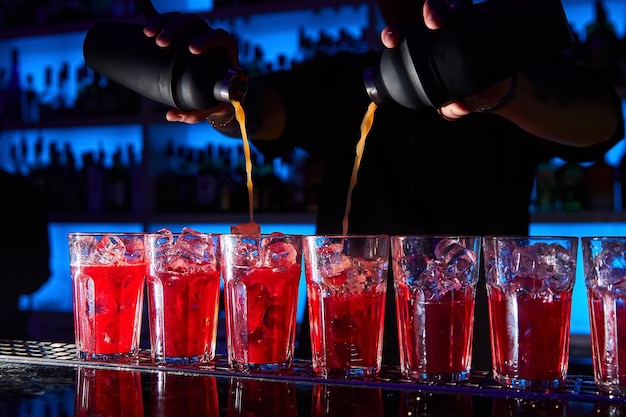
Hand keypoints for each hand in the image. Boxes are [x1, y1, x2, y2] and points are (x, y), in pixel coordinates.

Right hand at [143, 12, 238, 123]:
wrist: (216, 92)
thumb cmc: (216, 99)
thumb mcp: (209, 108)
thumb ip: (194, 114)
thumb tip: (169, 116)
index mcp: (225, 51)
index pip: (219, 37)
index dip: (207, 39)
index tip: (192, 49)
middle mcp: (210, 38)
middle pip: (195, 23)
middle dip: (177, 28)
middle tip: (161, 42)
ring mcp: (196, 33)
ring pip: (181, 19)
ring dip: (163, 22)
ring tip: (149, 34)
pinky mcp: (182, 34)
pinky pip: (170, 21)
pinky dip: (158, 22)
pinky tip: (146, 31)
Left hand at [380, 0, 512, 119]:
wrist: (494, 88)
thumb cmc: (463, 95)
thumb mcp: (454, 107)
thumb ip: (451, 111)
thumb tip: (460, 106)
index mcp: (419, 51)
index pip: (401, 37)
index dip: (392, 34)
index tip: (392, 41)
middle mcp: (435, 33)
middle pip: (422, 16)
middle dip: (420, 15)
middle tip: (431, 24)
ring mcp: (454, 24)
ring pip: (443, 5)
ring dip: (440, 7)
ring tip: (446, 16)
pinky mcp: (472, 19)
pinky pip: (465, 6)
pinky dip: (462, 4)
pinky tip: (463, 9)